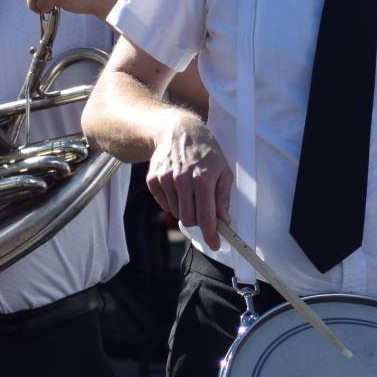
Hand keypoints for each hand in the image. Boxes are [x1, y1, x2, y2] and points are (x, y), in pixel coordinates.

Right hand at [146, 109, 231, 248]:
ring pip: (177, 214)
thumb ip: (223, 197)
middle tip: (204, 211)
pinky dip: (174, 203)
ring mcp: (165, 180)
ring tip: (192, 192)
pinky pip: (165, 205)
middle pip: (189, 219)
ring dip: (186, 210)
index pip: (207, 215)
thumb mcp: (223, 170)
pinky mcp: (153, 180)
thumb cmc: (206, 152)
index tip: (215, 245)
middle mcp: (182, 180)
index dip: (211, 234)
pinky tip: (179, 187)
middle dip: (199, 221)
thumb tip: (224, 220)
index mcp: (203, 178)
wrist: (178, 131)